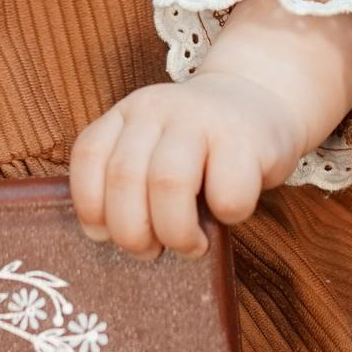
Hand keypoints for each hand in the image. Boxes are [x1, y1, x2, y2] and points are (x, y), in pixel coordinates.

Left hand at [68, 70, 306, 258]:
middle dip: (132, 233)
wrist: (262, 99)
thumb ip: (130, 183)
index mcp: (126, 114)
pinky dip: (226, 217)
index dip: (91, 205)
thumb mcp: (155, 150)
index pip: (89, 156)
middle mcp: (156, 108)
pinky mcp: (244, 138)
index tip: (106, 235)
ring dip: (175, 232)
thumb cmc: (203, 149)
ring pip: (168, 182)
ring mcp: (200, 118)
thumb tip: (115, 242)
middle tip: (153, 251)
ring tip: (190, 245)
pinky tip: (229, 213)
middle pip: (124, 178)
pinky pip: (226, 193)